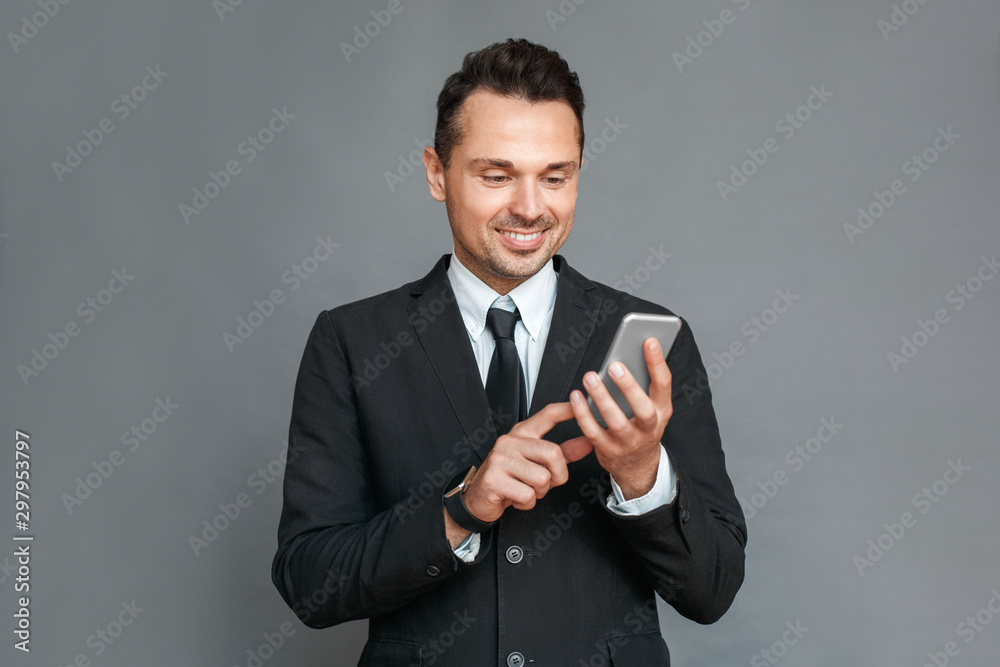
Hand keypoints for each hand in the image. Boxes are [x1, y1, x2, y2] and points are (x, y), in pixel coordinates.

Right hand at [460, 402, 590, 523]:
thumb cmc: (509, 478)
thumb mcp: (537, 463)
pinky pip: (527, 495)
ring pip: (542, 478)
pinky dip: (527, 503)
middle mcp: (510, 441)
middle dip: (557, 476)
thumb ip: (563, 453)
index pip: (547, 415)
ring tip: (525, 488)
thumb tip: (587, 442)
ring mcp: (500, 459)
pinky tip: (515, 497)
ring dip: (540, 492)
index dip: (566, 410)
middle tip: (544, 483)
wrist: (478, 497)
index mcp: (522, 434)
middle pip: (553, 453)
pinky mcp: (494, 478)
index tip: (580, 404)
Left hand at [565, 336, 672, 498]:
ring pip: (616, 422)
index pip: (664, 384)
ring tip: (590, 377)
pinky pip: (593, 433)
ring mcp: (629, 442)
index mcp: (662, 410)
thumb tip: (628, 351)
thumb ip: (642, 383)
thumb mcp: (651, 406)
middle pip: (643, 409)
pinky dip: (583, 415)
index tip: (649, 340)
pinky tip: (576, 397)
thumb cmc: (641, 425)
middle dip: (629, 386)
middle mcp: (649, 427)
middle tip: (614, 365)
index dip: (657, 362)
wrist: (638, 465)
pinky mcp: (609, 451)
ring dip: (601, 399)